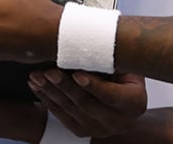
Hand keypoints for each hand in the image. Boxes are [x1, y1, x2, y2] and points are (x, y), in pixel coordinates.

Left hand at [30, 69, 147, 138]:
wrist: (123, 96)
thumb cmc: (123, 70)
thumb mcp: (125, 63)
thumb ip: (111, 58)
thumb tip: (92, 41)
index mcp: (135, 104)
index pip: (113, 96)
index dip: (95, 86)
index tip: (78, 74)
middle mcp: (119, 122)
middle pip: (88, 104)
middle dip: (66, 87)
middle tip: (50, 71)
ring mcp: (100, 129)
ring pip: (71, 111)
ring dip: (51, 92)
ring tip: (37, 76)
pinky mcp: (82, 131)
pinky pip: (61, 116)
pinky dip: (47, 100)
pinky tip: (37, 86)